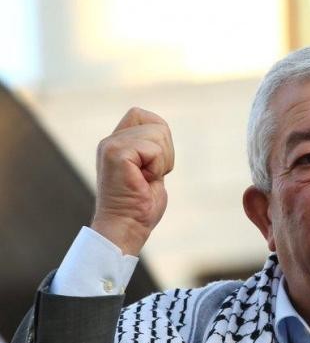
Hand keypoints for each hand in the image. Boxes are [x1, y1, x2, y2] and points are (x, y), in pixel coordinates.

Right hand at [91, 107, 174, 254]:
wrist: (126, 228)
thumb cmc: (140, 208)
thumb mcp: (149, 172)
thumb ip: (151, 151)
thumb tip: (161, 130)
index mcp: (117, 143)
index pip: (142, 114)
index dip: (159, 135)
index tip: (153, 165)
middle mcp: (110, 141)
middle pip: (157, 123)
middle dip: (165, 152)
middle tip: (150, 176)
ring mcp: (111, 145)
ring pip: (158, 134)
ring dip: (161, 162)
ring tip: (145, 179)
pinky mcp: (116, 153)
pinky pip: (154, 150)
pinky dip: (157, 167)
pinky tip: (143, 181)